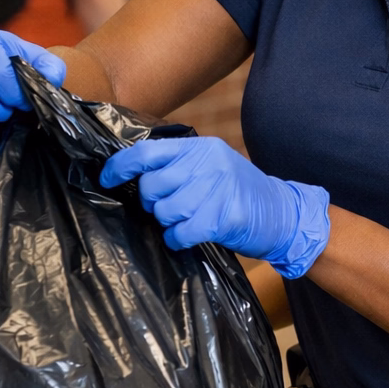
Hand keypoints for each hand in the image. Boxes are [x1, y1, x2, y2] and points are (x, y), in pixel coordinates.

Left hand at [100, 136, 329, 278]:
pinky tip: (186, 238)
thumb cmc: (239, 194)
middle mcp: (208, 164)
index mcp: (200, 148)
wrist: (283, 214)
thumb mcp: (212, 167)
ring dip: (167, 223)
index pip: (148, 151)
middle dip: (153, 204)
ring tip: (183, 223)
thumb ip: (179, 166)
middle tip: (167, 210)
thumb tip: (134, 175)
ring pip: (165, 210)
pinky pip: (182, 231)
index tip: (105, 179)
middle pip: (152, 185)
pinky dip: (178, 239)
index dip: (121, 166)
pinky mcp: (225, 216)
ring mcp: (218, 189)